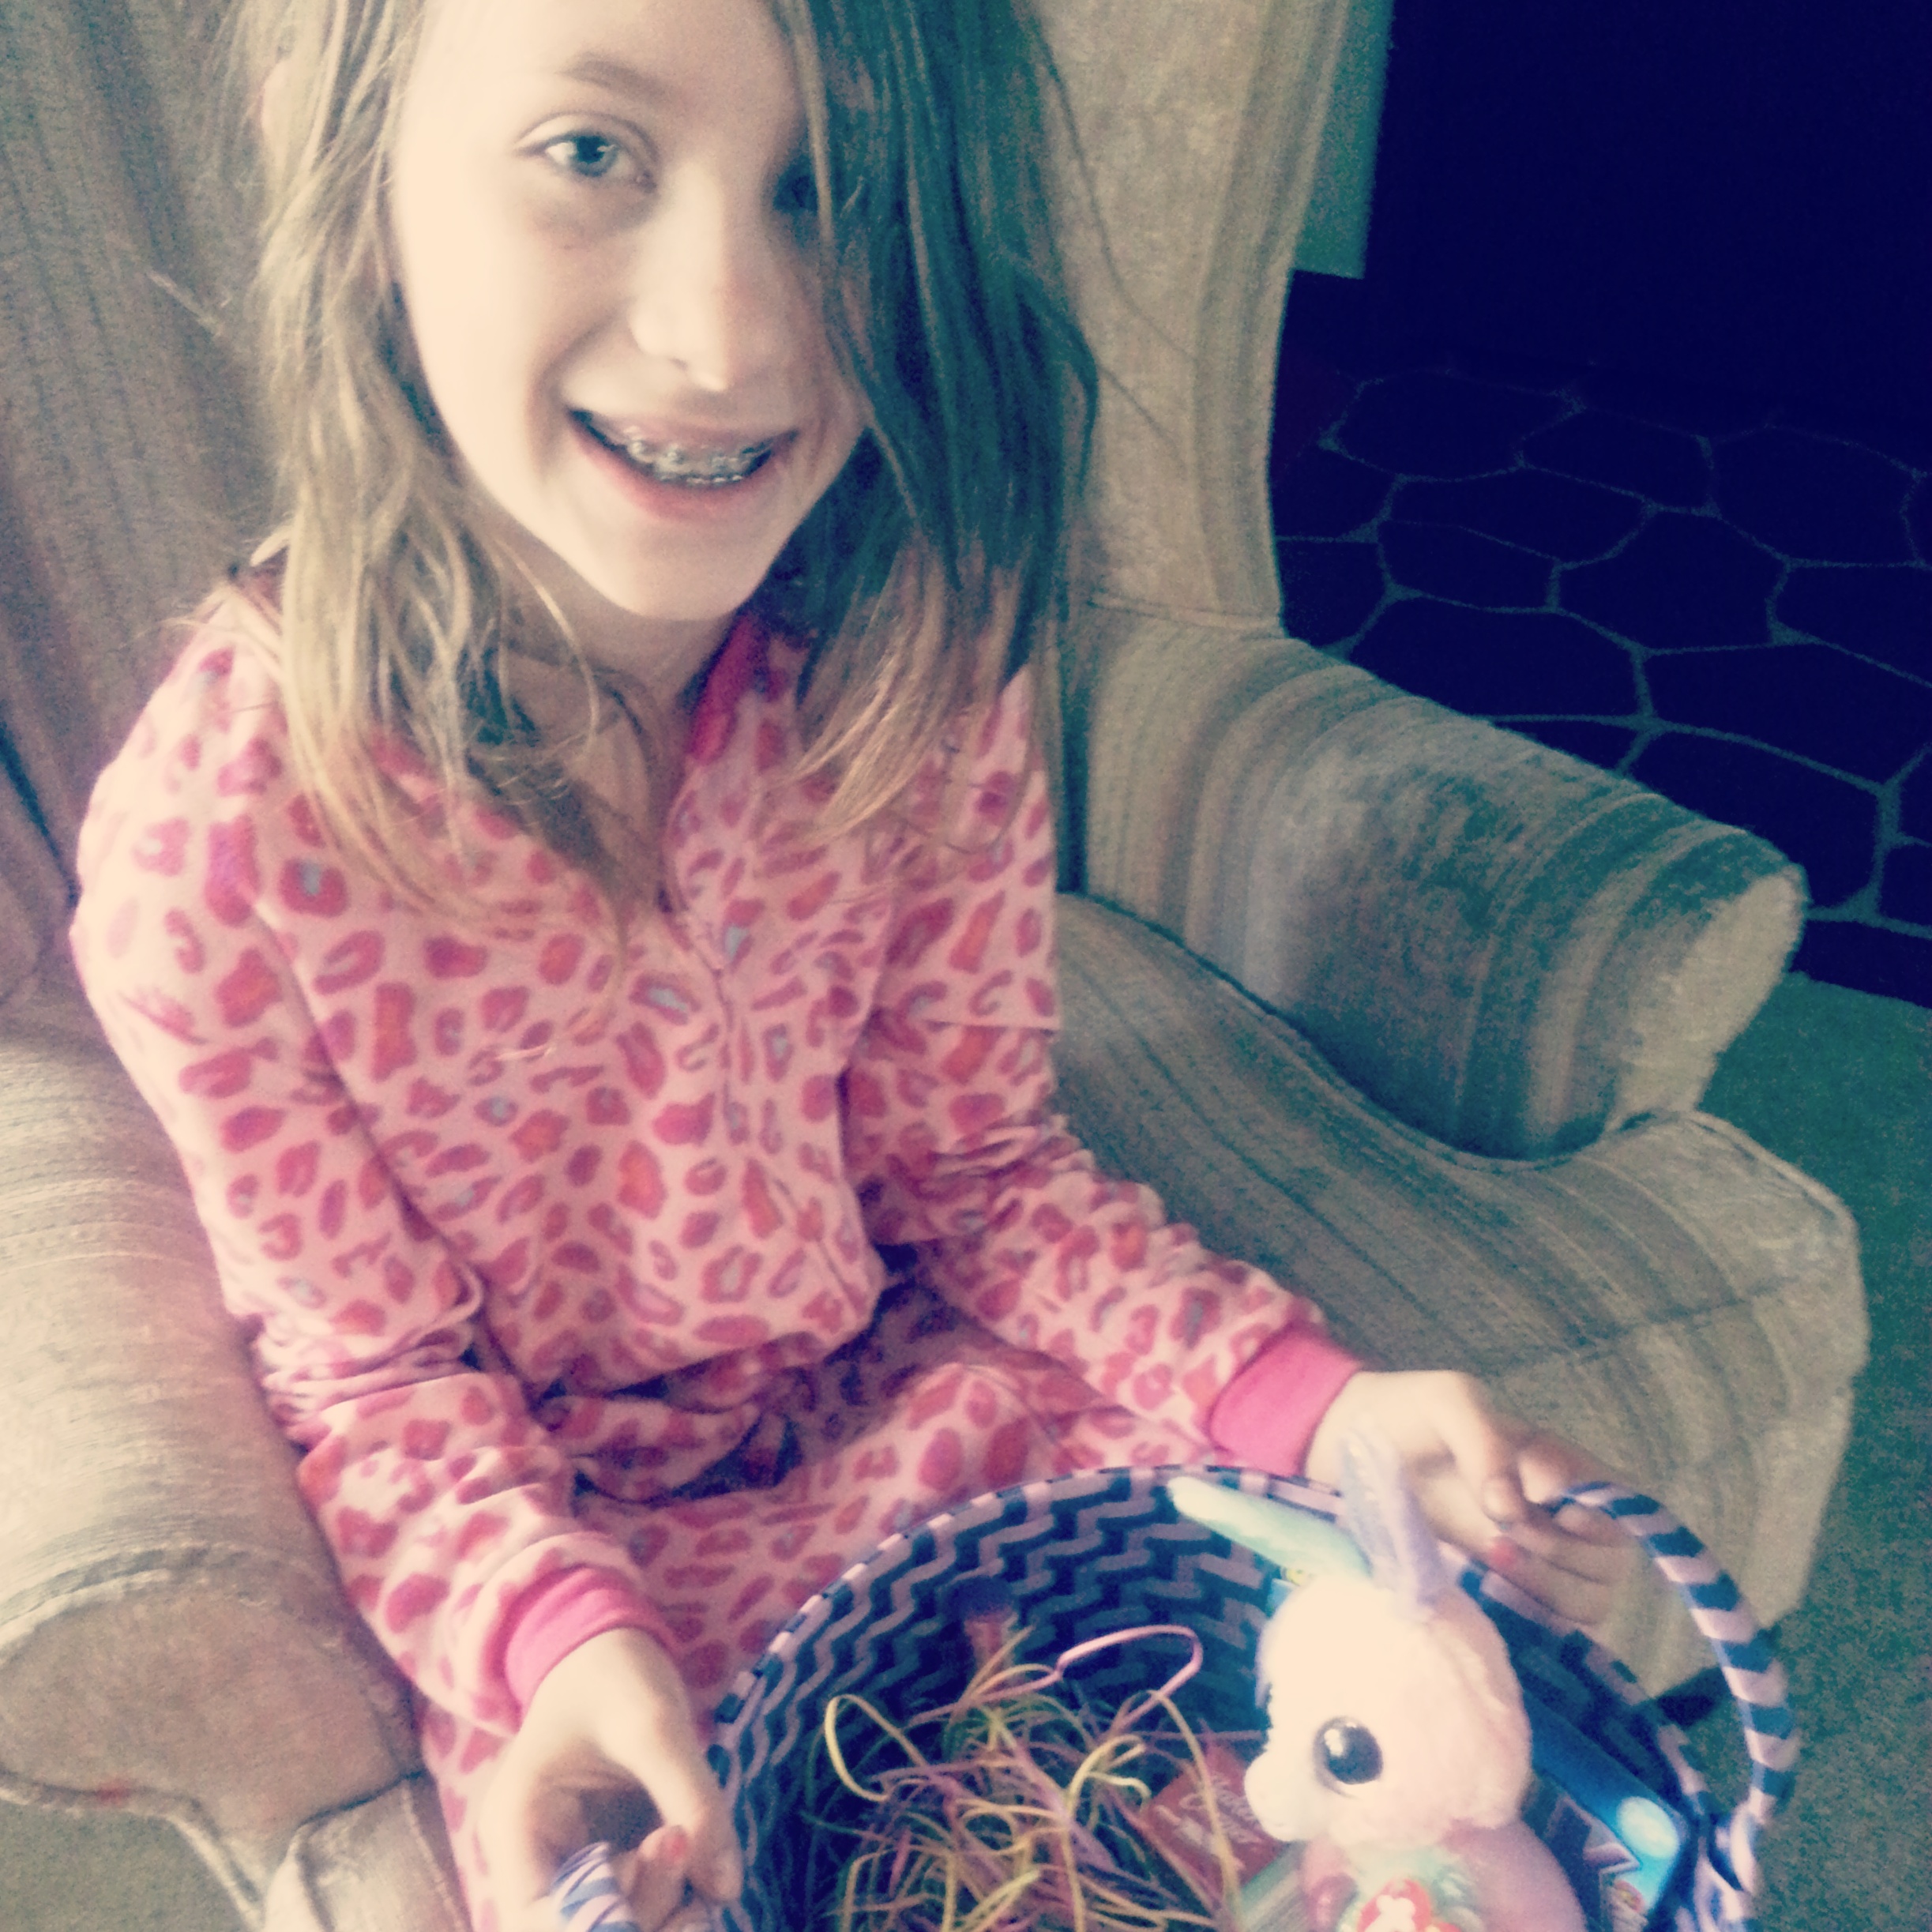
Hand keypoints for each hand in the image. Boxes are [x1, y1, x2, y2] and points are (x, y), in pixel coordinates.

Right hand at [476, 1628, 742, 1931]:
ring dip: (664, 1912)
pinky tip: (705, 1874)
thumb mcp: (655, 1721)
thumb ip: (690, 1796)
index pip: (539, 1920)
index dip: (602, 1926)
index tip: (669, 1892)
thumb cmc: (615, 1671)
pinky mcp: (611, 1862)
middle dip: (644, 1913)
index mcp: (519, 1826)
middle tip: (692, 1867)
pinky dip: (675, 1901)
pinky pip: (640, 1905)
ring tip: (705, 1872)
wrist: (608, 1646)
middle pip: (579, 1929)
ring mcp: (574, 1865)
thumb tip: (724, 1886)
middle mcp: (536, 1861)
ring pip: (615, 1923)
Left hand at [1304, 1370, 1631, 1630]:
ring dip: (1547, 1588)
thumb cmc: (1407, 1415)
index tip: (1553, 1507)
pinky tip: (1491, 1594)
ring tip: (1492, 1557)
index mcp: (1561, 1467)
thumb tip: (1510, 1507)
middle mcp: (1558, 1519)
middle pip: (1611, 1562)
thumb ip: (1487, 1442)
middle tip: (1506, 1530)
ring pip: (1589, 1603)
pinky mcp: (1501, 1597)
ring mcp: (1532, 1563)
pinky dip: (1533, 1622)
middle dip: (1564, 1551)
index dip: (1600, 1515)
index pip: (1622, 1504)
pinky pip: (1549, 1630)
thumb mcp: (1449, 1401)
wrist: (1350, 1450)